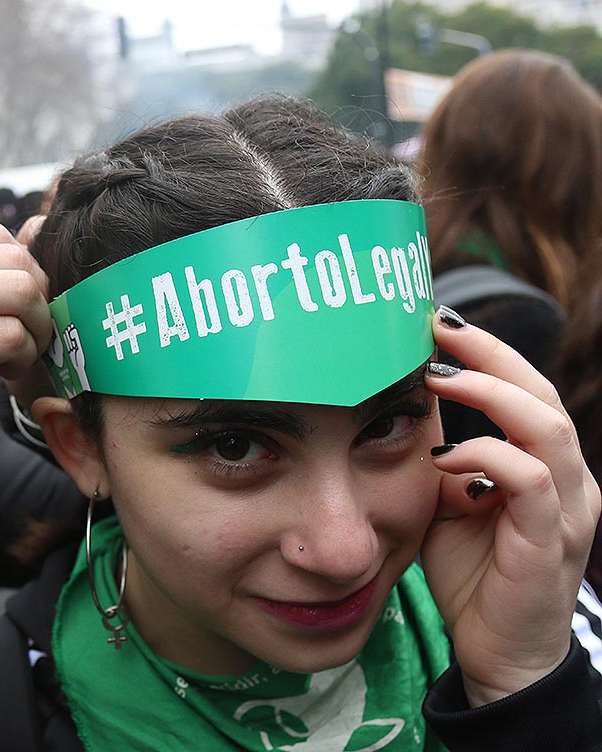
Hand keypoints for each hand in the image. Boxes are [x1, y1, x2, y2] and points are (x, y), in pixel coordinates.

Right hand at [0, 223, 52, 461]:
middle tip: (29, 333)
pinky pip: (11, 338)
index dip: (21, 268)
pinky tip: (7, 376)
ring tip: (21, 355)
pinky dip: (24, 358)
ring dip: (37, 326)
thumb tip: (1, 280)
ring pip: (22, 291)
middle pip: (15, 258)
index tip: (18, 306)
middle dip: (38, 296)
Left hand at [420, 313, 599, 705]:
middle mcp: (568, 480)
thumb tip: (406, 411)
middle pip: (542, 394)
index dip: (485, 353)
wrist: (496, 651)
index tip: (434, 322)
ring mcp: (566, 510)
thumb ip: (441, 460)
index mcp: (546, 465)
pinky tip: (445, 456)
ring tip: (438, 377)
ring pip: (547, 427)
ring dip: (490, 393)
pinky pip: (530, 481)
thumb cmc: (472, 573)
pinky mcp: (549, 542)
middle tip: (438, 328)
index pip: (525, 390)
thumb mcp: (446, 504)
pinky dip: (488, 456)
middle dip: (490, 354)